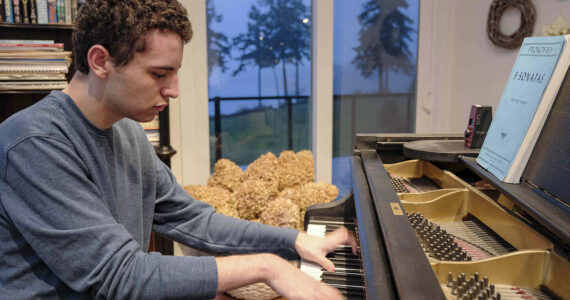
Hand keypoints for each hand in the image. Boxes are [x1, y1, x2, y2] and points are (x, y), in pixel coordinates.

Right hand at [215, 254, 344, 299]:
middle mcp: (313, 285)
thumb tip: (306, 293)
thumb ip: (304, 286)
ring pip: (326, 298)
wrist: (274, 267)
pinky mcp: (300, 294)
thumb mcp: (298, 280)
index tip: (342, 299)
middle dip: (339, 299)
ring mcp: (307, 290)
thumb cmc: (283, 274)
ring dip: (333, 299)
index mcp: (313, 282)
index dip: (339, 297)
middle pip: (333, 295)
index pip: (332, 291)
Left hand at [294, 227, 357, 271]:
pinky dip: (340, 240)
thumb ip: (325, 263)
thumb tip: (332, 269)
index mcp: (330, 242)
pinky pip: (335, 237)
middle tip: (355, 246)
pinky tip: (338, 247)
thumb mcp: (315, 257)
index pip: (346, 236)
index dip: (353, 242)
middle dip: (352, 238)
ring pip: (340, 233)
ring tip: (350, 246)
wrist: (295, 241)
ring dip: (346, 238)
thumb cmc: (304, 246)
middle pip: (345, 232)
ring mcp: (327, 238)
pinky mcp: (323, 240)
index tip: (355, 250)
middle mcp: (330, 238)